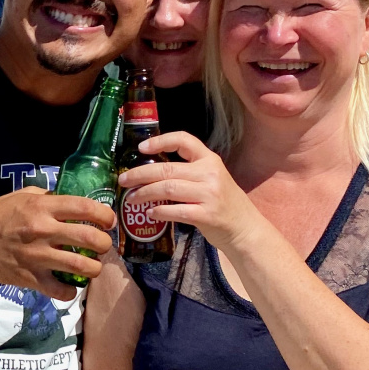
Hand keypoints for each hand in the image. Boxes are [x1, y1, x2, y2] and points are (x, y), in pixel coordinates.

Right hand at [0, 187, 115, 301]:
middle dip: (105, 244)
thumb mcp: (22, 196)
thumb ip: (48, 198)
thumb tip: (72, 201)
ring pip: (81, 267)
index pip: (85, 208)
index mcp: (42, 207)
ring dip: (94, 269)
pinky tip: (69, 286)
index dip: (105, 215)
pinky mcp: (29, 278)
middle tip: (103, 246)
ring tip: (92, 267)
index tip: (109, 222)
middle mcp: (43, 230)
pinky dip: (70, 291)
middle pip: (90, 239)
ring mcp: (37, 256)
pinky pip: (60, 291)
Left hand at [116, 132, 265, 252]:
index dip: (160, 141)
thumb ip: (189, 172)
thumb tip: (151, 172)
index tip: (141, 148)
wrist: (245, 229)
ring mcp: (209, 194)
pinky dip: (159, 211)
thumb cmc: (224, 203)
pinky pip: (176, 211)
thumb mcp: (212, 179)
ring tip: (131, 199)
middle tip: (123, 180)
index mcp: (210, 160)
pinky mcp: (206, 215)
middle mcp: (210, 173)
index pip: (184, 140)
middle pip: (167, 168)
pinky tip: (150, 213)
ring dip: (144, 193)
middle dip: (140, 174)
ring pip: (167, 188)